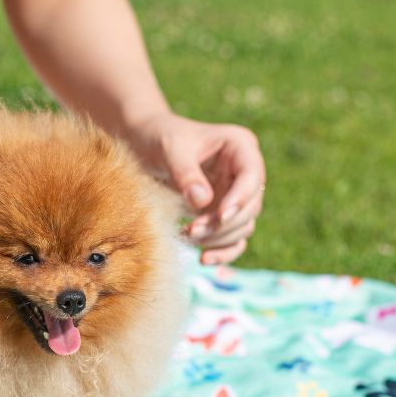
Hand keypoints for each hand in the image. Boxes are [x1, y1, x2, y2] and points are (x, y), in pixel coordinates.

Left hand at [123, 113, 264, 264]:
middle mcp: (243, 171)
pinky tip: (203, 259)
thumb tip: (202, 202)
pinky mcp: (222, 213)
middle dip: (223, 224)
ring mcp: (234, 194)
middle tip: (192, 231)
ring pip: (243, 226)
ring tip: (187, 236)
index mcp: (239, 146)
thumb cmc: (158, 137)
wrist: (143, 143)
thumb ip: (185, 173)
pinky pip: (233, 239)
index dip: (240, 199)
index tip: (220, 216)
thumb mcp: (170, 148)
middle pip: (250, 206)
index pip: (252, 177)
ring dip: (219, 238)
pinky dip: (222, 252)